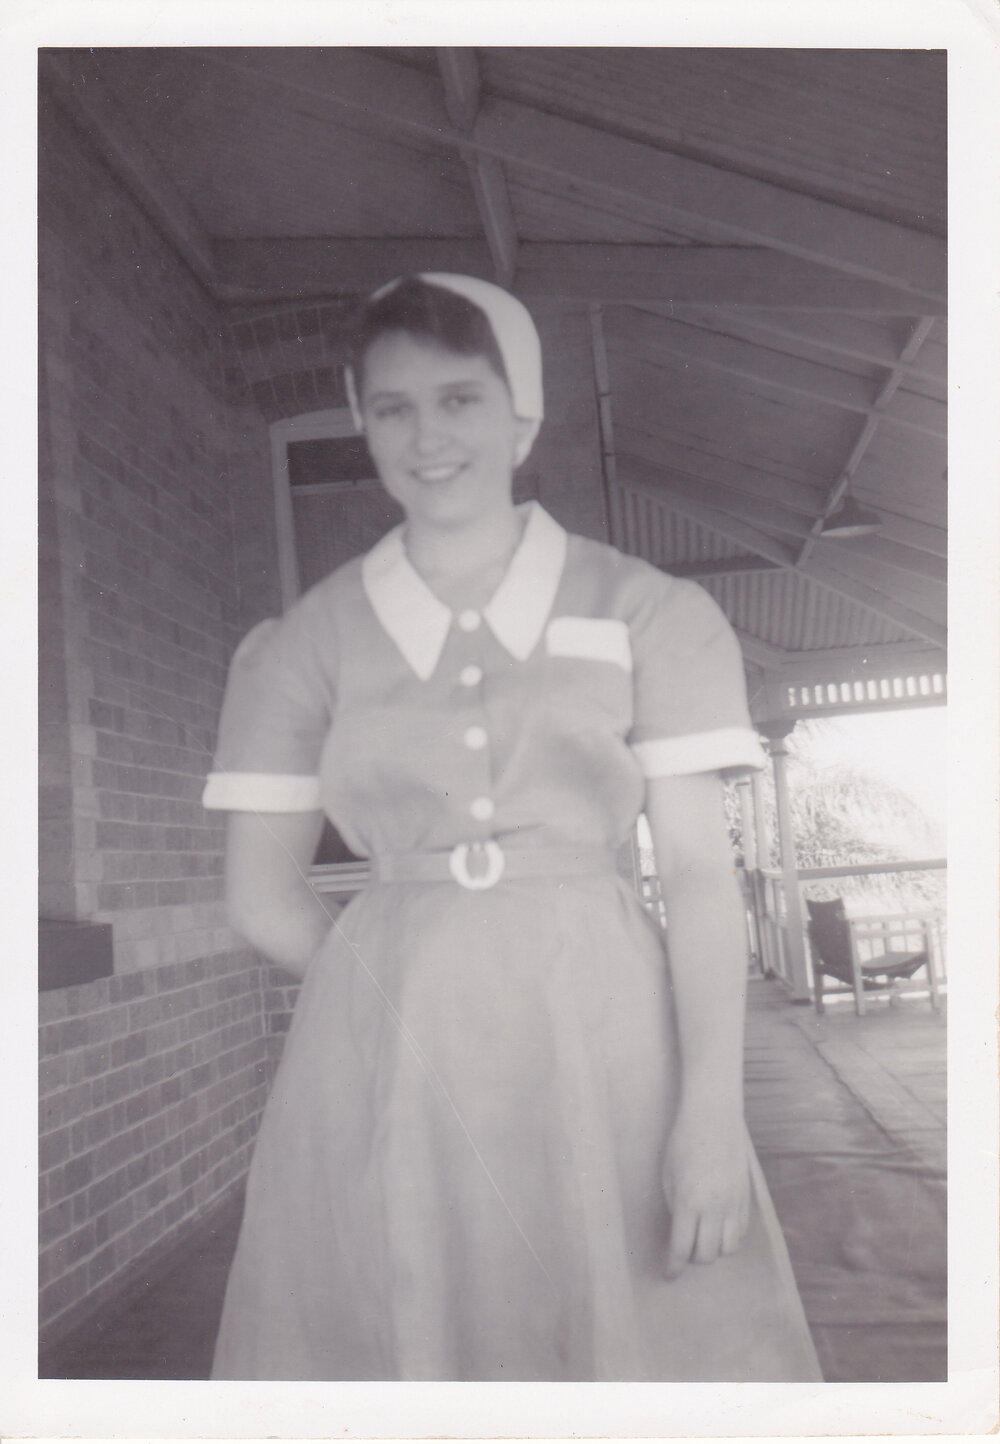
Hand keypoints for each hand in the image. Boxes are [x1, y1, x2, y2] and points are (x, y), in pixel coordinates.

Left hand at [661, 1104, 749, 1278]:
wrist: (713, 1117)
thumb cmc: (683, 1142)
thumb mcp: (668, 1175)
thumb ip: (675, 1207)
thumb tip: (681, 1231)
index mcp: (689, 1202)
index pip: (682, 1249)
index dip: (674, 1267)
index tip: (669, 1275)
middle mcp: (714, 1207)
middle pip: (707, 1255)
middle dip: (693, 1259)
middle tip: (684, 1253)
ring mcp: (734, 1203)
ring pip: (728, 1249)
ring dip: (714, 1250)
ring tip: (703, 1240)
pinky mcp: (746, 1197)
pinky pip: (741, 1231)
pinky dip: (729, 1236)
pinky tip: (719, 1227)